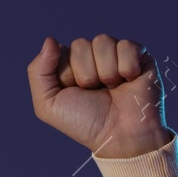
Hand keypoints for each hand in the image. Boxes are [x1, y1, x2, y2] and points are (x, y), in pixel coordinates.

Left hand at [27, 34, 171, 157]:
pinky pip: (126, 45)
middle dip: (86, 74)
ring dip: (106, 72)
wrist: (120, 136)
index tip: (76, 94)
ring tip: (112, 89)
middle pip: (80, 44)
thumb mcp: (48, 105)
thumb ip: (38, 72)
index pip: (61, 51)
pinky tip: (129, 82)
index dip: (67, 75)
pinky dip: (126, 68)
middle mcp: (92, 58)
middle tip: (95, 93)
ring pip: (102, 41)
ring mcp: (115, 55)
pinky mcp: (139, 55)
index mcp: (70, 66)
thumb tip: (50, 40)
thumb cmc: (85, 123)